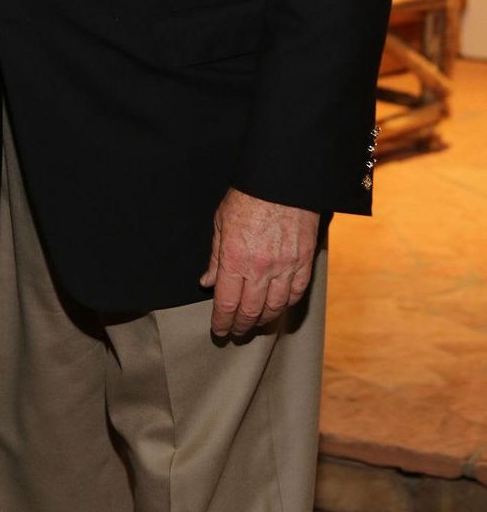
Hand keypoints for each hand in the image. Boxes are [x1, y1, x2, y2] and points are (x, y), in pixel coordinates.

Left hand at [200, 188, 319, 338]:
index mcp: (236, 258)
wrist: (283, 179)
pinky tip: (278, 307)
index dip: (222, 322)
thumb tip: (207, 284)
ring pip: (275, 307)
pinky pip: (297, 292)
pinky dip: (286, 305)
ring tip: (254, 324)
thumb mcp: (221, 223)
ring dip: (263, 320)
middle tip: (235, 332)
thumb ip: (215, 258)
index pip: (227, 303)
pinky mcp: (305, 261)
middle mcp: (261, 268)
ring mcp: (286, 266)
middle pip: (251, 311)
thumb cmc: (248, 196)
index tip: (219, 331)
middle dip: (241, 326)